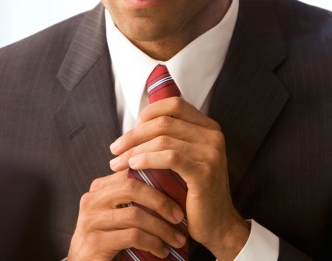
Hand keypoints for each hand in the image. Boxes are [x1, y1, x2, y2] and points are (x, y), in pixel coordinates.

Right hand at [67, 170, 187, 260]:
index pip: (129, 174)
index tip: (177, 194)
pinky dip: (153, 243)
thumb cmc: (107, 238)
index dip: (155, 180)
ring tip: (177, 239)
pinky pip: (132, 236)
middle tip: (179, 216)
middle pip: (131, 188)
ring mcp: (91, 220)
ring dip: (162, 228)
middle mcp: (91, 200)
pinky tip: (162, 251)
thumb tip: (170, 186)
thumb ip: (131, 200)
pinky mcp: (96, 241)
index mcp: (98, 189)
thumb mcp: (116, 214)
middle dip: (160, 201)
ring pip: (135, 214)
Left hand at [108, 97, 249, 259]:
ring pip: (162, 138)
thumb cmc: (192, 193)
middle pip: (163, 121)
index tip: (129, 131)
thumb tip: (134, 128)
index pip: (173, 104)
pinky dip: (146, 158)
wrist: (216, 226)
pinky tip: (132, 165)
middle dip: (133, 134)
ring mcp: (211, 153)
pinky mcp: (204, 171)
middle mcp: (213, 136)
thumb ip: (168, 140)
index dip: (147, 114)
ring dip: (134, 149)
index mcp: (208, 128)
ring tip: (117, 162)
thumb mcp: (183, 160)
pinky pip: (169, 157)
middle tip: (114, 148)